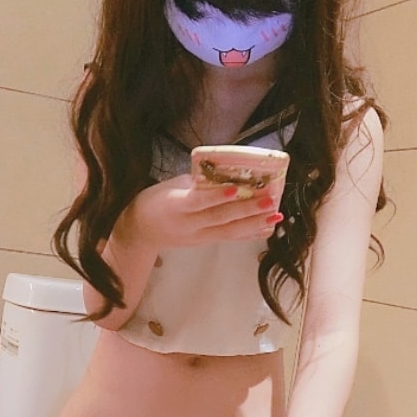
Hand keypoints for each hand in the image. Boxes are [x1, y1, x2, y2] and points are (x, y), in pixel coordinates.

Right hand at [119, 172, 282, 251]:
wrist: (140, 231)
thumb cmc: (155, 201)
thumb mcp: (170, 186)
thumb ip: (196, 182)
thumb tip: (226, 173)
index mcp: (175, 206)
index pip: (198, 201)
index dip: (216, 196)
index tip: (235, 189)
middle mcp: (188, 224)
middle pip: (220, 218)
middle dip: (246, 210)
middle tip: (269, 201)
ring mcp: (197, 237)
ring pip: (229, 231)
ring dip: (254, 224)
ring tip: (275, 216)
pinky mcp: (203, 243)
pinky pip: (229, 238)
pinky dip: (248, 234)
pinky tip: (266, 229)